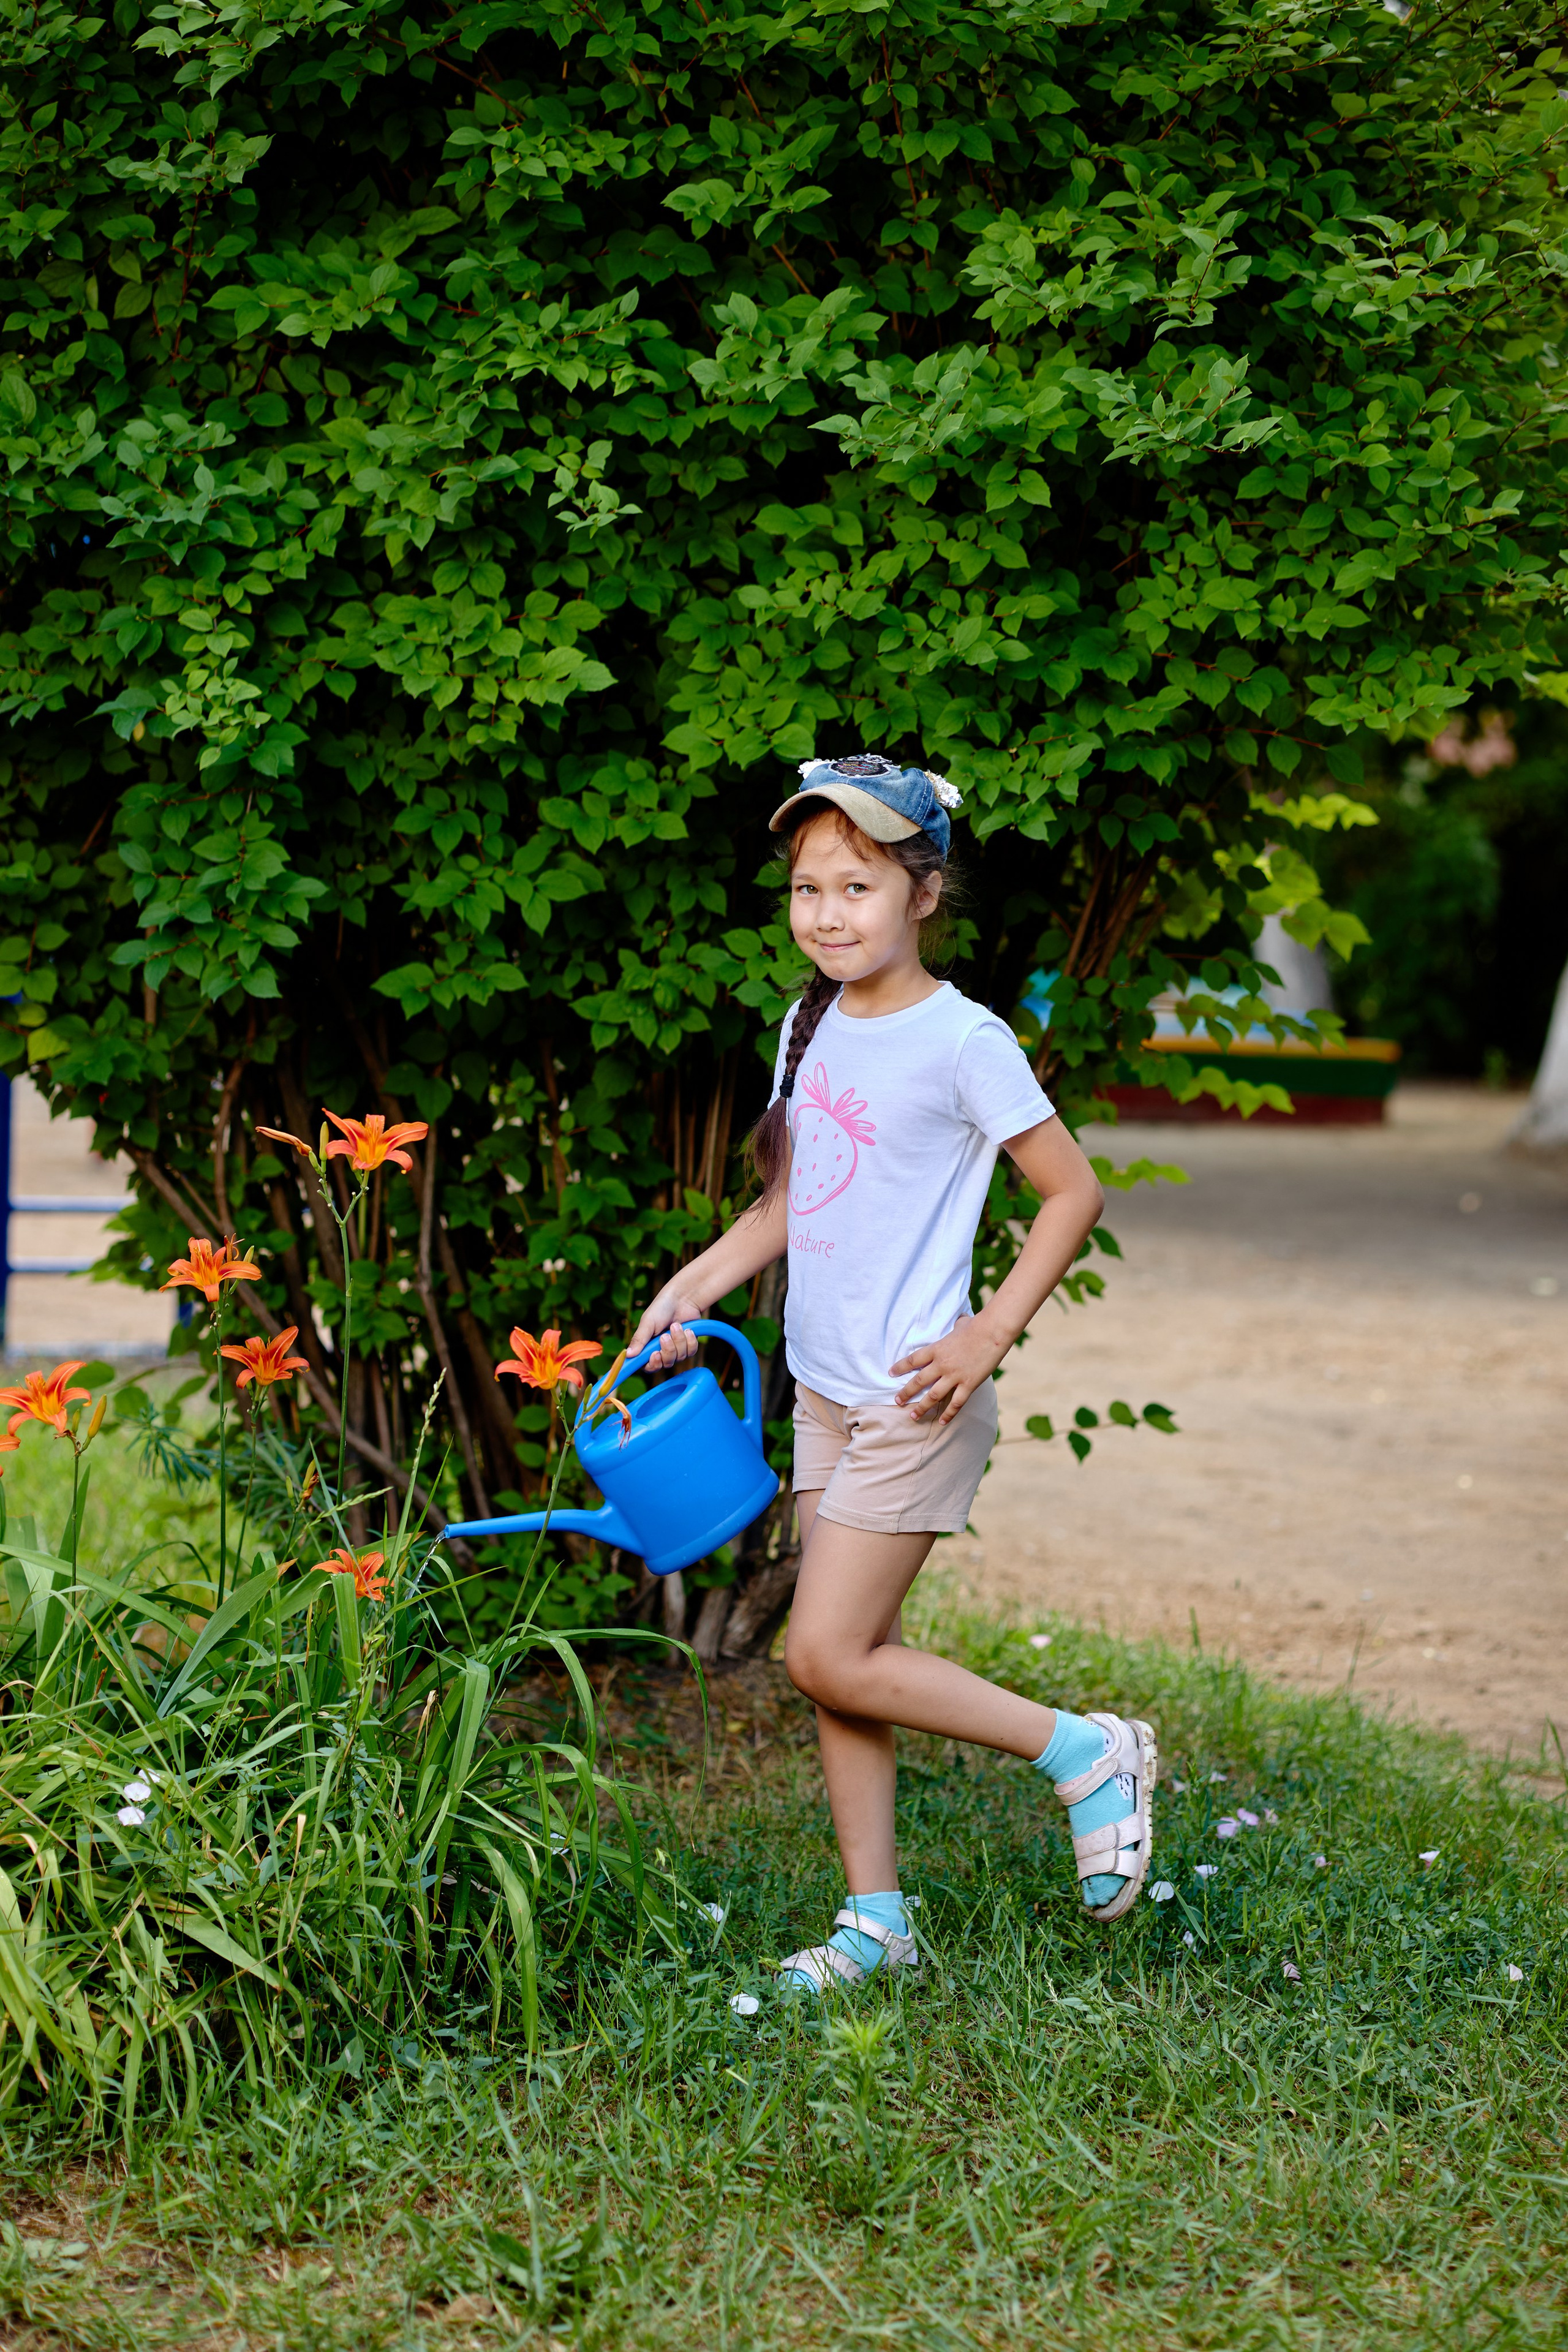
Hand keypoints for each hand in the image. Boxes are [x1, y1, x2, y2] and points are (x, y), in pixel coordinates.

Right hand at [626, 1285, 707, 1371]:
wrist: (682, 1299)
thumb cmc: (661, 1308)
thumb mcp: (647, 1322)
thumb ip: (639, 1339)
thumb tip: (628, 1354)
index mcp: (648, 1347)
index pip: (648, 1366)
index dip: (652, 1364)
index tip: (655, 1354)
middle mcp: (661, 1351)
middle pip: (666, 1364)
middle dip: (668, 1349)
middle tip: (665, 1335)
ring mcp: (676, 1349)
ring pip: (680, 1357)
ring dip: (679, 1340)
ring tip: (676, 1325)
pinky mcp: (689, 1346)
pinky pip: (691, 1351)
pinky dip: (690, 1340)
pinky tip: (687, 1329)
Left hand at [891, 1315, 1007, 1423]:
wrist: (992, 1332)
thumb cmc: (977, 1325)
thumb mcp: (960, 1324)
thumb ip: (956, 1326)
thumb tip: (960, 1320)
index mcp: (937, 1349)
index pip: (913, 1360)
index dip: (900, 1367)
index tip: (891, 1373)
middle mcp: (941, 1364)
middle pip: (919, 1381)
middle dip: (906, 1392)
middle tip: (897, 1401)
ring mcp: (954, 1376)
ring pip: (933, 1396)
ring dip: (922, 1407)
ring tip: (913, 1416)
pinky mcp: (968, 1384)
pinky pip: (956, 1403)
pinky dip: (948, 1414)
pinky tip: (942, 1422)